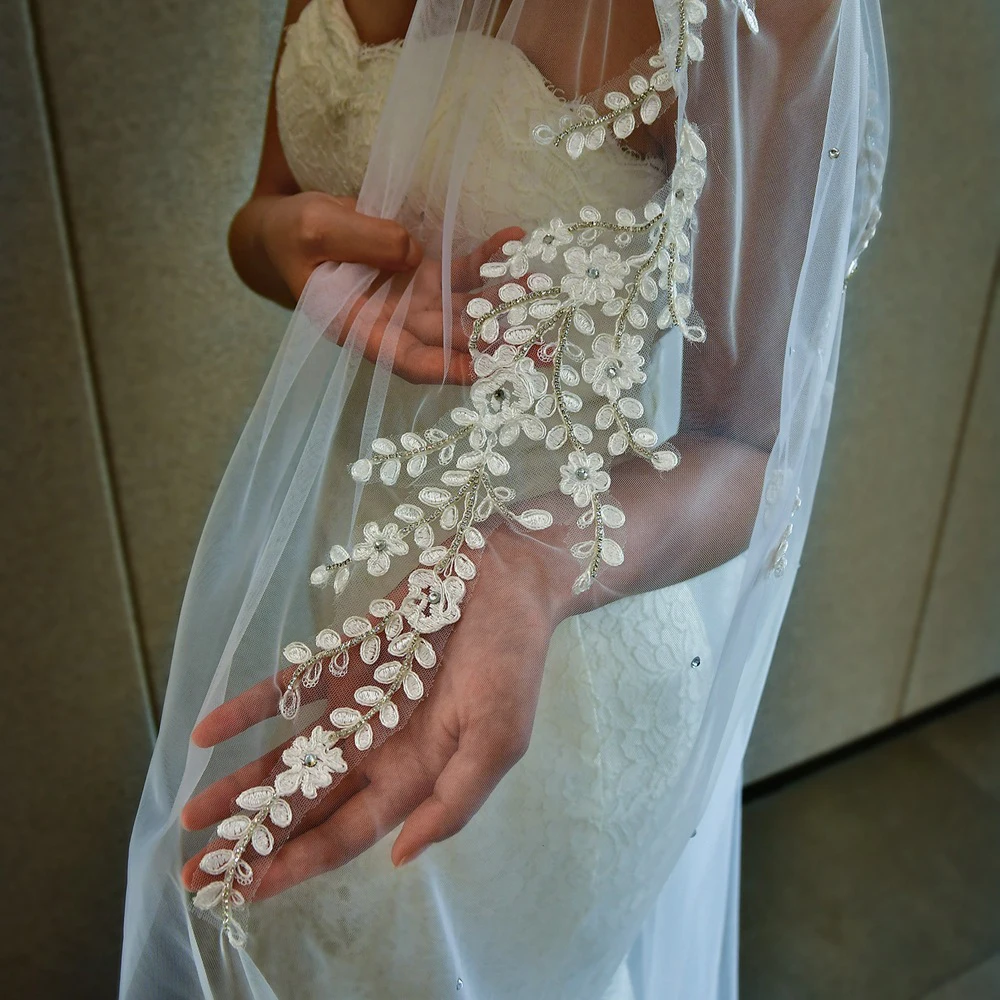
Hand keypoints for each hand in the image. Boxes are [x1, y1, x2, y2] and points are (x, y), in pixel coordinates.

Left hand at [181, 524, 569, 897]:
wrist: (506, 579)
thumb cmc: (512, 662)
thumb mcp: (499, 741)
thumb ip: (453, 802)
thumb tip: (400, 859)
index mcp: (417, 774)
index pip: (347, 832)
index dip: (296, 863)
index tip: (244, 890)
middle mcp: (379, 748)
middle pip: (308, 804)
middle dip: (257, 839)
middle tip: (196, 872)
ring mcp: (356, 704)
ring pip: (289, 755)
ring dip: (242, 784)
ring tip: (191, 814)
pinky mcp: (344, 660)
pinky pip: (287, 690)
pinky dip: (247, 710)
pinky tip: (205, 732)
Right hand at [260, 191, 522, 383]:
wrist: (289, 225)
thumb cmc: (290, 233)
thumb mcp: (315, 229)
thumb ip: (364, 241)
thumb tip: (412, 253)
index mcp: (359, 328)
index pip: (408, 360)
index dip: (449, 368)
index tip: (490, 370)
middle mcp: (393, 322)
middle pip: (452, 342)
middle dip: (498, 345)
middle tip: (544, 343)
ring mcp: (413, 299)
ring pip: (467, 309)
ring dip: (506, 301)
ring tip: (541, 285)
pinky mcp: (426, 273)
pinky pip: (464, 271)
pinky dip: (490, 258)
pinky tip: (514, 240)